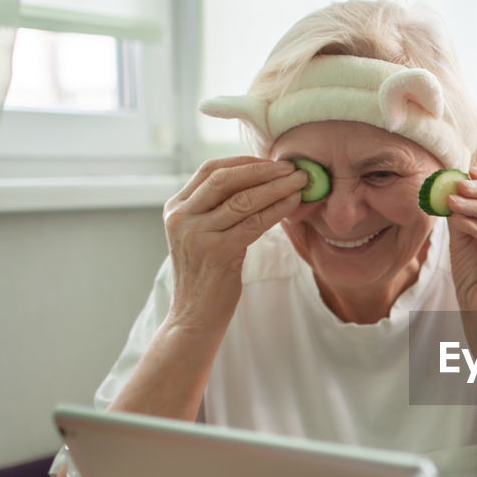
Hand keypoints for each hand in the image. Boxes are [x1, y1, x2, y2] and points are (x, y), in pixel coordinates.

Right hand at [163, 157, 306, 329]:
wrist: (195, 315)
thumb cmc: (207, 275)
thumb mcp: (203, 235)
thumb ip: (218, 210)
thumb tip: (259, 182)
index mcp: (176, 208)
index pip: (210, 170)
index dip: (244, 162)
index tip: (272, 161)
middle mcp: (182, 217)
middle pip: (225, 179)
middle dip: (262, 170)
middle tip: (291, 167)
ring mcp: (197, 234)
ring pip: (243, 200)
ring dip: (276, 187)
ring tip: (300, 182)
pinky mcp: (218, 252)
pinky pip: (254, 223)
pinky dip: (276, 210)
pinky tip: (293, 203)